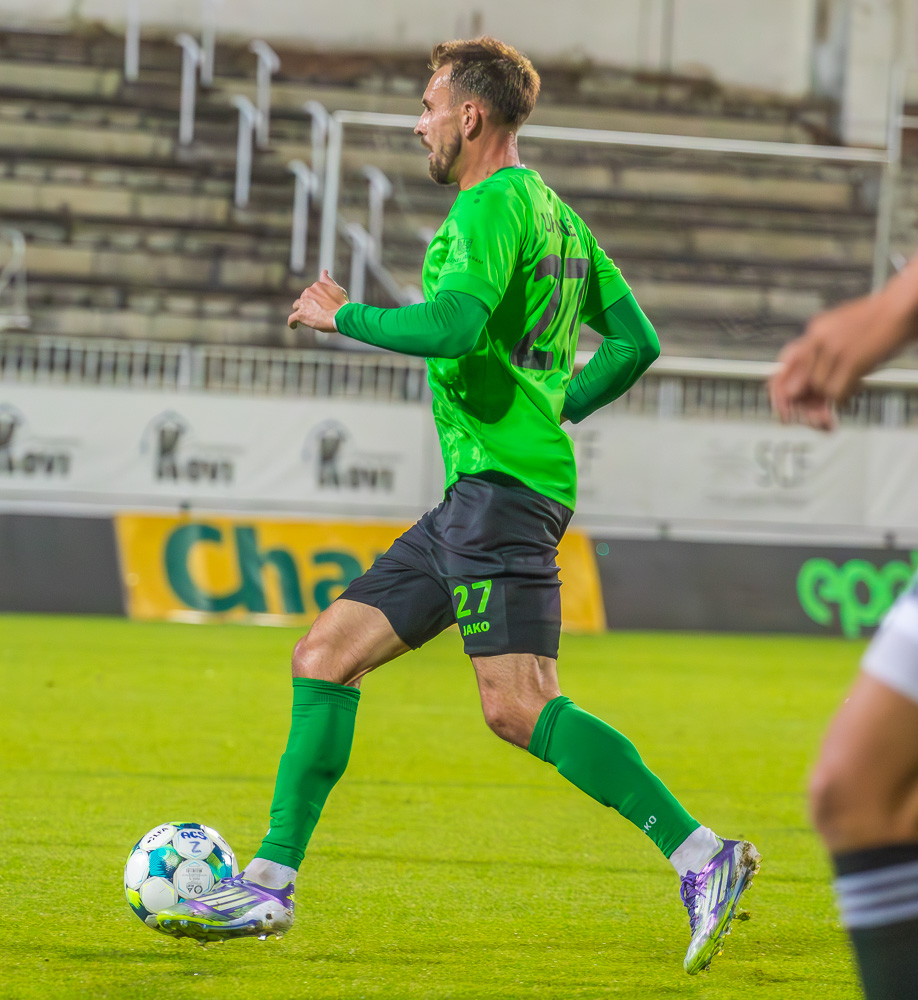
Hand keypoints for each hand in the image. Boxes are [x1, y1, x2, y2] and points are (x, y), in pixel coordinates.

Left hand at [287, 270, 348, 331]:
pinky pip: (292, 318)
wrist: (340, 315)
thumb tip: (324, 271)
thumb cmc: (341, 303)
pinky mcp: (301, 315)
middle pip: (304, 298)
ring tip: (305, 317)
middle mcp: (308, 292)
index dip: (315, 298)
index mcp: (316, 286)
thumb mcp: (337, 289)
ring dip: (300, 310)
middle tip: (317, 313)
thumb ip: (328, 281)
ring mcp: (303, 303)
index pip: (312, 291)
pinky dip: (292, 322)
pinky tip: (293, 326)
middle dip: (308, 304)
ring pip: (297, 306)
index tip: (320, 304)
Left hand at [769, 292, 911, 430]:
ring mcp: (833, 349)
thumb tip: (807, 378)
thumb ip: (821, 350)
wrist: (903, 307)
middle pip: (800, 380)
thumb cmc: (878, 320)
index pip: (785, 362)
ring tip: (851, 385)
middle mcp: (818, 338)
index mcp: (815, 329)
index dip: (784, 386)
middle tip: (820, 405)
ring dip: (834, 394)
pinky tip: (856, 388)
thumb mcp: (841, 330)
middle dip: (809, 397)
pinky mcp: (851, 361)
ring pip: (819, 389)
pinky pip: (836, 393)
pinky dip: (845, 398)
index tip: (789, 401)